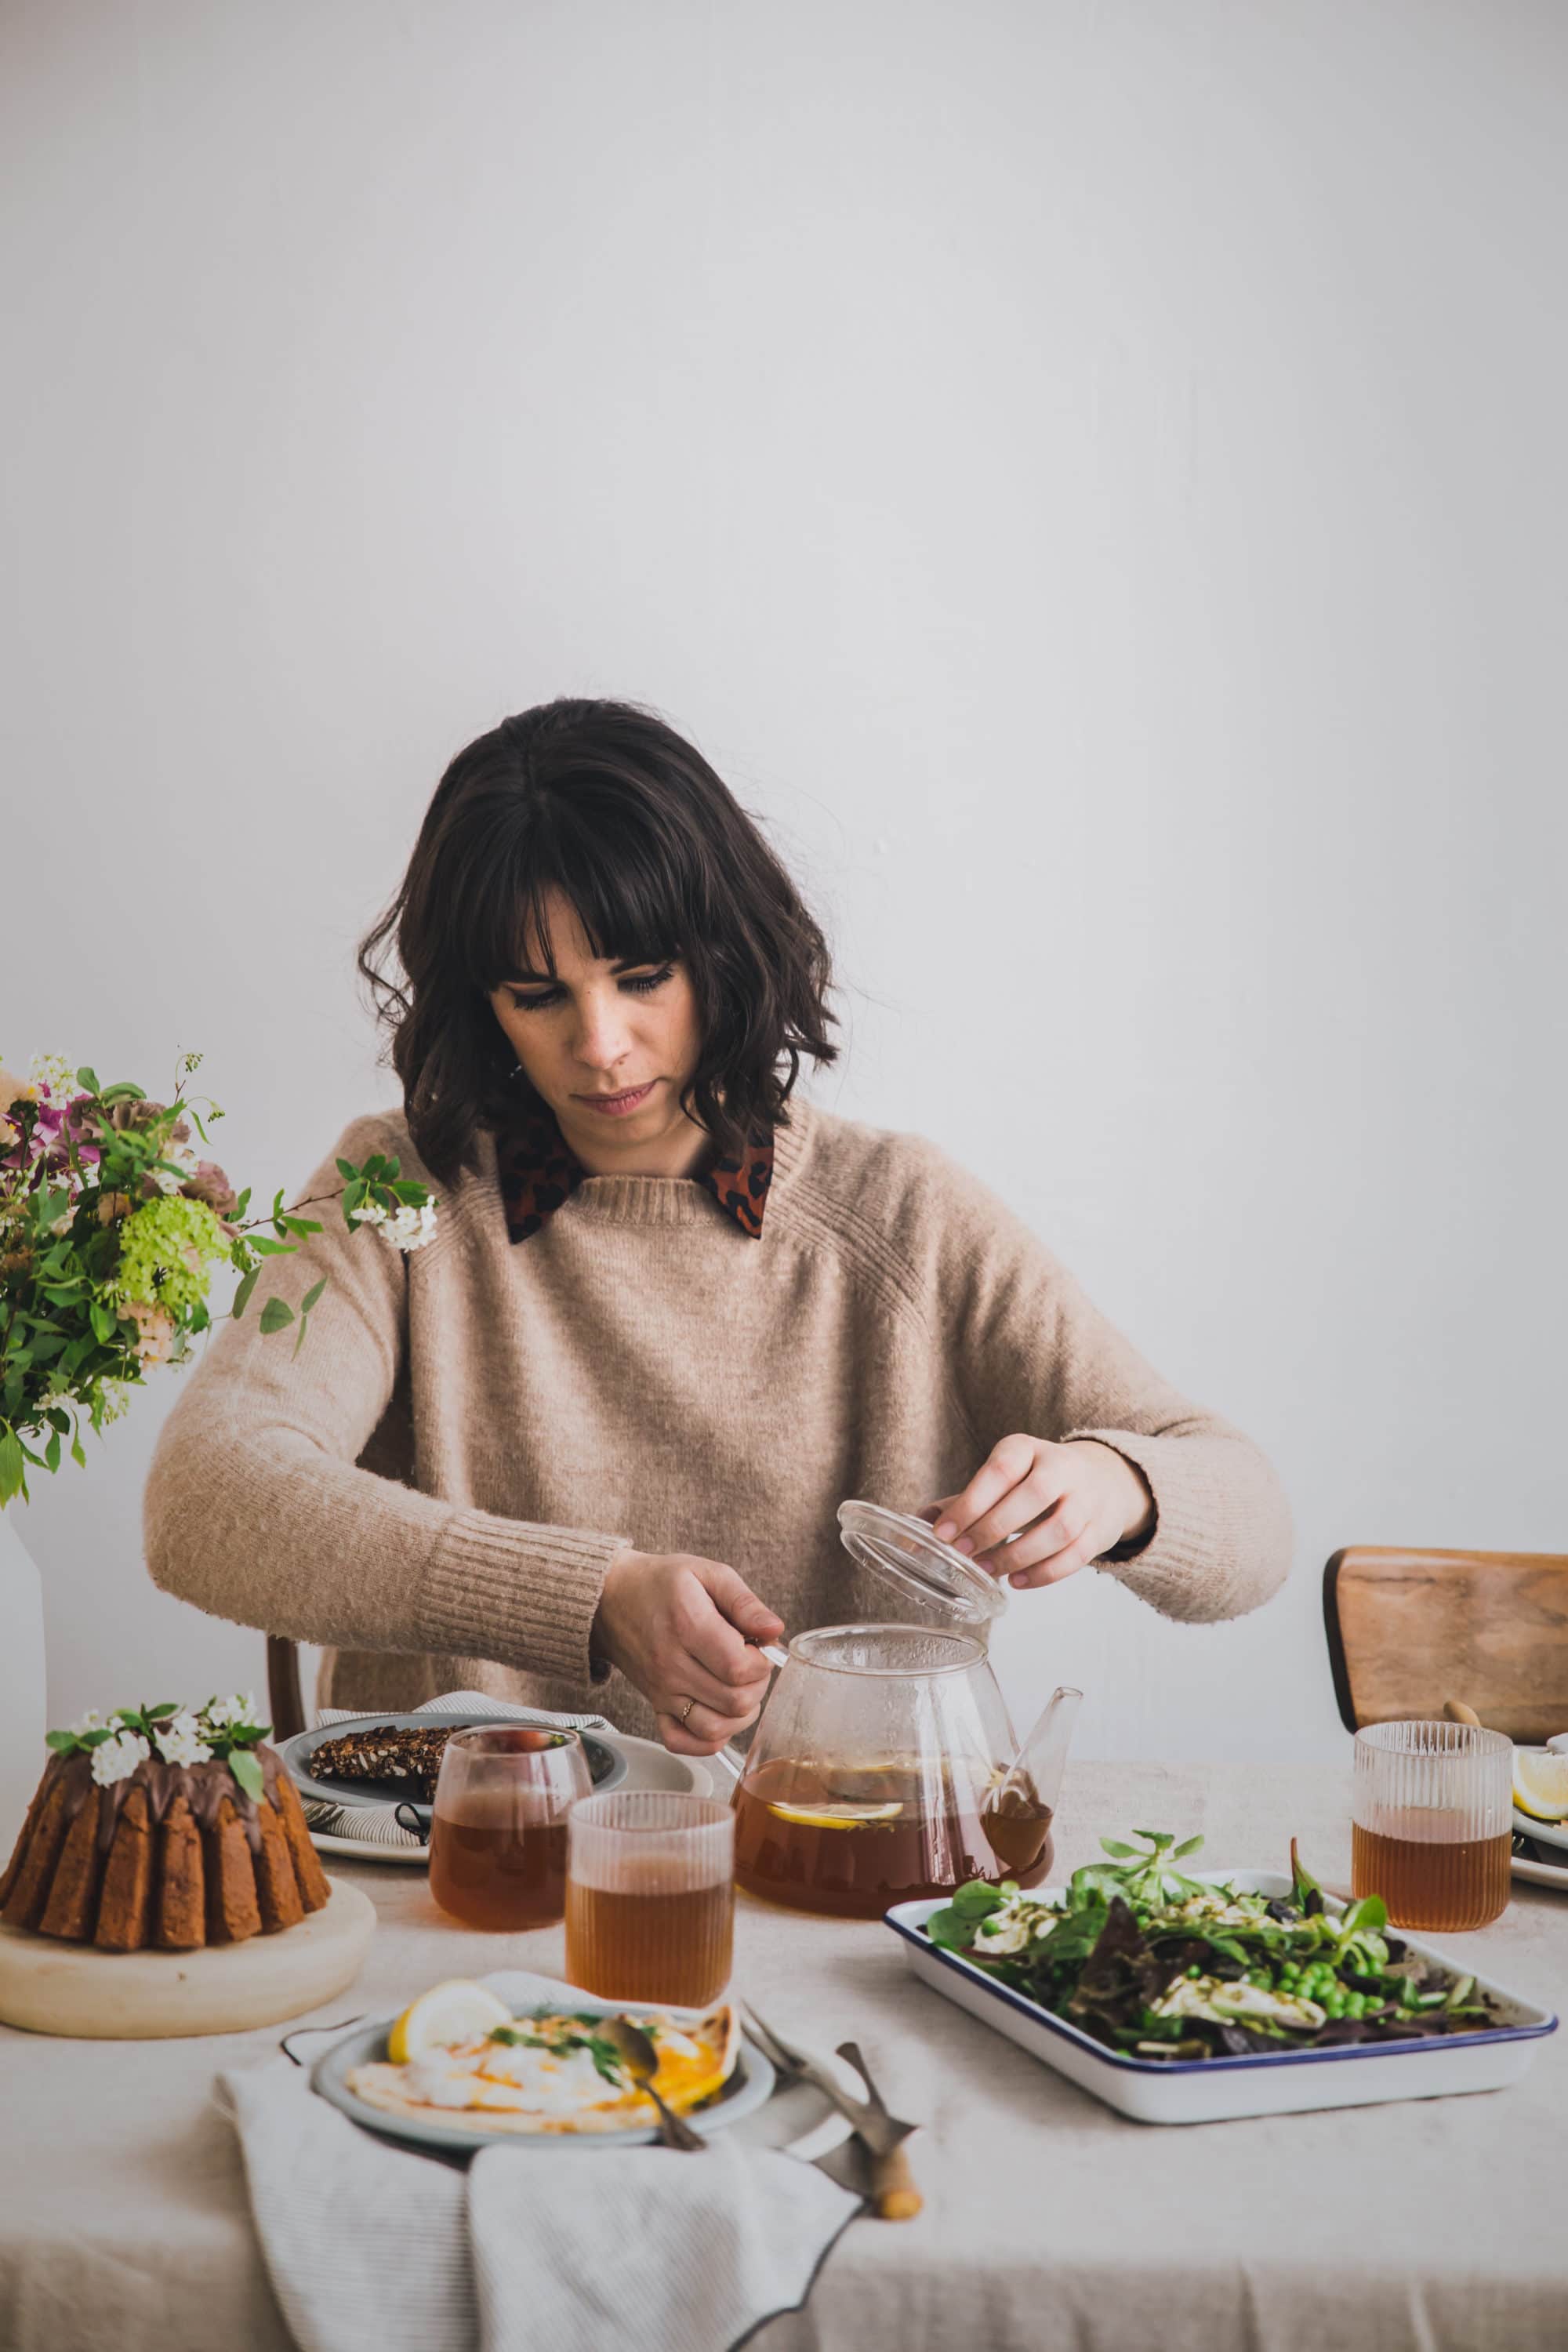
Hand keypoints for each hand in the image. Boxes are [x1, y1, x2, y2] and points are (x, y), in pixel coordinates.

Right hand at [592, 1549, 784, 1754]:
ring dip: (740, 1713)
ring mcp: (662, 1690)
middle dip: (757, 1684)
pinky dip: (707, 1739)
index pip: (739, 1667)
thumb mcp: (706, 1573)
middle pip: (734, 1701)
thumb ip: (744, 1602)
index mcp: (687, 1626)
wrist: (611, 1598)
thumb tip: (774, 1630)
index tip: (759, 1645)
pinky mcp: (655, 1705)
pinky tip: (719, 1714)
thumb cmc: (661, 1583)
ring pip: (715, 1728)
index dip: (762, 1661)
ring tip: (738, 1685)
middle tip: (750, 1661)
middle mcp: (672, 1665)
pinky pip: (682, 1742)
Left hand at [923, 1436, 1154, 1590]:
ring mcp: (1087, 1498)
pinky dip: (1044, 1573)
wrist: (1100, 1481)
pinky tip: (1017, 1581)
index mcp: (1027, 1449)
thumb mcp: (1001, 1477)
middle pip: (1032, 1497)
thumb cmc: (1034, 1482)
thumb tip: (918, 1521)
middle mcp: (1062, 1467)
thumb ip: (963, 1500)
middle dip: (992, 1529)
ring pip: (1058, 1529)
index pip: (999, 1471)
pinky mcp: (1100, 1528)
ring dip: (1018, 1555)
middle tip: (963, 1554)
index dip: (969, 1503)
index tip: (943, 1532)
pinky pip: (1076, 1555)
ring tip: (989, 1571)